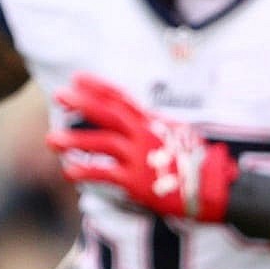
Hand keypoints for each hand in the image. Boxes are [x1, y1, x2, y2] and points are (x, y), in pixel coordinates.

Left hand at [46, 74, 238, 222]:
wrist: (217, 190)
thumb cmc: (196, 164)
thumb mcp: (176, 136)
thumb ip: (153, 127)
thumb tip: (139, 119)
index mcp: (153, 123)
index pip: (123, 98)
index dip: (99, 87)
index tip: (77, 78)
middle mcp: (145, 135)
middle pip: (110, 114)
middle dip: (83, 103)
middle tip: (59, 95)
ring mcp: (141, 157)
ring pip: (104, 143)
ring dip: (76, 141)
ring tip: (52, 140)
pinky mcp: (139, 181)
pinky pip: (107, 174)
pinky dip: (87, 171)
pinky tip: (68, 171)